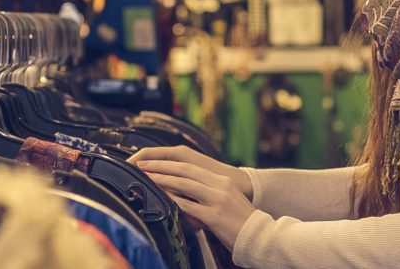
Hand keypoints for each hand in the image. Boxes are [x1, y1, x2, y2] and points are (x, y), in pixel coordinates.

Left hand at [134, 158, 255, 249]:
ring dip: (161, 180)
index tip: (151, 162)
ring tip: (145, 178)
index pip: (189, 167)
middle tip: (140, 165)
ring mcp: (217, 200)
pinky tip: (161, 198)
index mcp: (221, 181)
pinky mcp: (214, 216)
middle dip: (160, 167)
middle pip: (184, 171)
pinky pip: (188, 206)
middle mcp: (219, 186)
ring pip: (184, 185)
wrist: (259, 236)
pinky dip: (172, 201)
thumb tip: (183, 198)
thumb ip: (206, 195)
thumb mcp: (225, 201)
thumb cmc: (240, 222)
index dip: (168, 164)